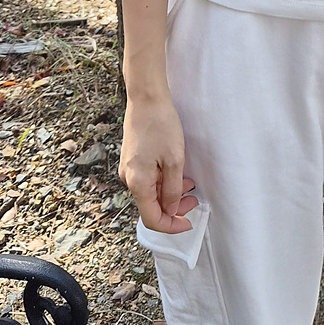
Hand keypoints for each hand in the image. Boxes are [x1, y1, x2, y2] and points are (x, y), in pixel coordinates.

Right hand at [119, 93, 198, 233]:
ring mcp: (129, 168)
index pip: (151, 219)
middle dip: (173, 208)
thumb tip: (170, 209)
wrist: (146, 98)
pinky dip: (164, 181)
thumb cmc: (161, 125)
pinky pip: (148, 179)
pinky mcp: (133, 158)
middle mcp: (129, 178)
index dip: (170, 226)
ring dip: (170, 193)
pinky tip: (178, 173)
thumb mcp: (174, 160)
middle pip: (151, 206)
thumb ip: (172, 189)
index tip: (188, 223)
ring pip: (151, 192)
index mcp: (137, 183)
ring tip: (190, 184)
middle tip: (194, 200)